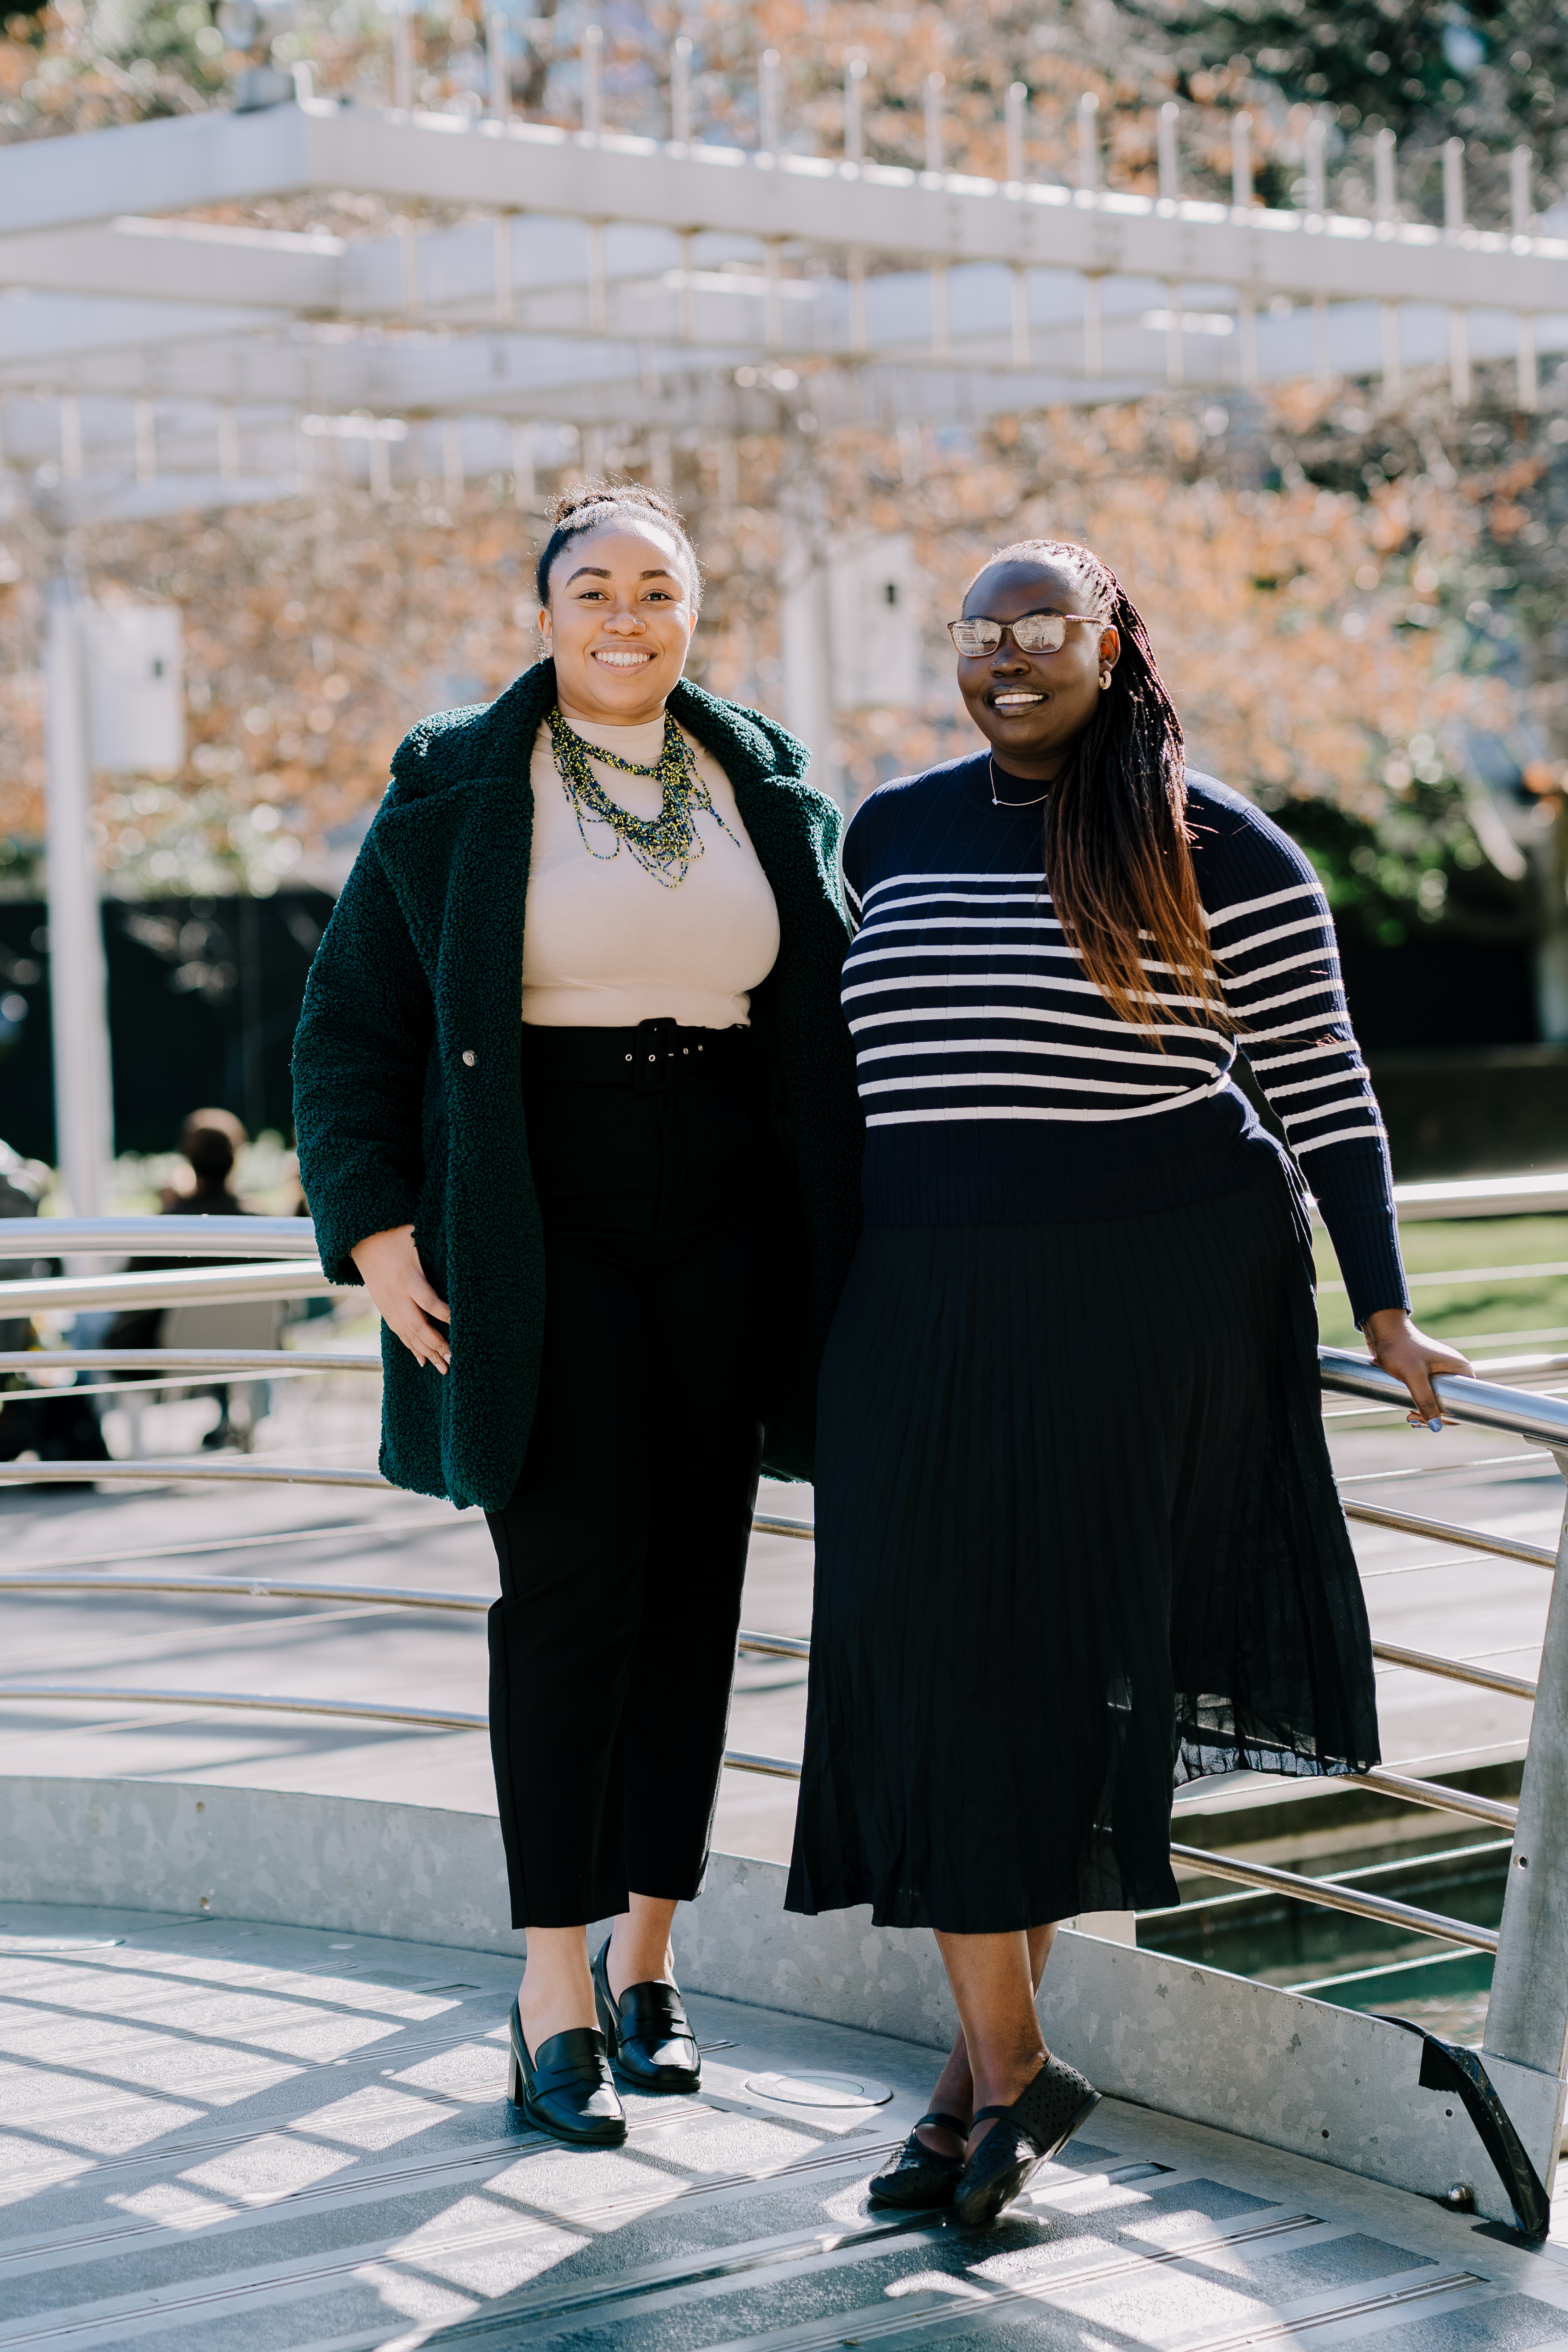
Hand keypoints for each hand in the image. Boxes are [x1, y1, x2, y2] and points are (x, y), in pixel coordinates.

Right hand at [350, 1224, 450, 1372]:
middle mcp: (396, 1295)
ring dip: (426, 1352)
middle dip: (436, 1344)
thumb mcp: (416, 1238)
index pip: (428, 1301)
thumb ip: (437, 1250)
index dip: (444, 1315)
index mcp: (407, 1277)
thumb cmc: (396, 1235)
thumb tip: (466, 1252)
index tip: (460, 1325)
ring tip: (444, 1368)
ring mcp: (387, 1304)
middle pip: (417, 1325)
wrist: (361, 1240)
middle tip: (454, 1358)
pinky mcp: (383, 1309)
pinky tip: (423, 1361)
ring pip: (407, 1334)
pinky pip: (398, 1332)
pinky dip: (411, 1348)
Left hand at [1360, 1307, 1471, 1431]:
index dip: (1452, 1416)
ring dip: (1426, 1412)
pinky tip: (1409, 1410)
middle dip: (1435, 1416)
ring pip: (1438, 1401)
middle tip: (1414, 1418)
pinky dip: (1420, 1404)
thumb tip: (1436, 1427)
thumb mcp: (1413, 1376)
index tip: (1431, 1421)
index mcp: (1460, 1369)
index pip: (1467, 1401)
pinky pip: (1428, 1394)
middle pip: (1452, 1403)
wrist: (1382, 1331)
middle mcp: (1452, 1371)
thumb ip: (1425, 1400)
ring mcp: (1439, 1372)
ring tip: (1410, 1416)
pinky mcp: (1425, 1374)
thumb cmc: (1400, 1348)